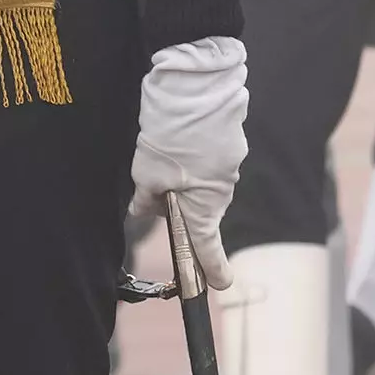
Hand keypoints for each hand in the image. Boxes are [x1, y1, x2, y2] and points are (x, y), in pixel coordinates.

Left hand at [130, 35, 247, 295]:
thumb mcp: (146, 173)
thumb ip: (147, 197)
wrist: (195, 88)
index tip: (221, 286)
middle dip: (179, 203)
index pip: (206, 246)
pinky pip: (209, 157)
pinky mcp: (230, 141)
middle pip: (200, 207)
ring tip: (162, 147)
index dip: (212, 268)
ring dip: (183, 173)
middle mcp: (223, 188)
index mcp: (204, 205)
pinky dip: (193, 153)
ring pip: (203, 179)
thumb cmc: (170, 137)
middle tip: (151, 184)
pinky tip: (178, 136)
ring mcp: (230, 163)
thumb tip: (144, 208)